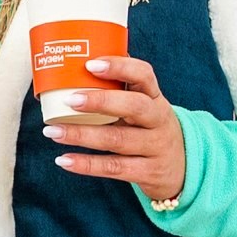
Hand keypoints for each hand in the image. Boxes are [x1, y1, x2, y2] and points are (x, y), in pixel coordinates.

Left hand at [45, 56, 186, 201]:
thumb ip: (119, 92)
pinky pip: (114, 168)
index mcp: (155, 98)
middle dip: (101, 102)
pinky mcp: (148, 172)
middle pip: (135, 106)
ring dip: (82, 135)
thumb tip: (76, 66)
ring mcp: (155, 147)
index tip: (90, 64)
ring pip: (119, 139)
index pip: (144, 75)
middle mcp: (158, 120)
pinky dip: (87, 165)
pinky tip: (63, 160)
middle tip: (69, 99)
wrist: (184, 168)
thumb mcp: (143, 108)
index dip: (120, 67)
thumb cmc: (149, 129)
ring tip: (52, 132)